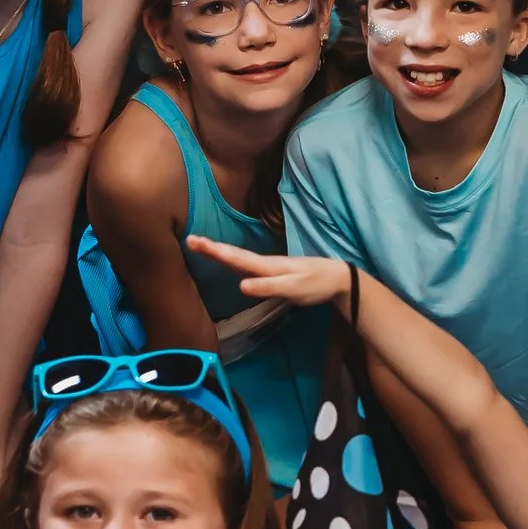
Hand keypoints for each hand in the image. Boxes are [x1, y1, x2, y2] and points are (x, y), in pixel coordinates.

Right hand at [187, 238, 348, 318]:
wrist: (338, 279)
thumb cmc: (316, 284)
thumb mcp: (293, 289)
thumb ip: (268, 287)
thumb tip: (240, 285)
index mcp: (267, 266)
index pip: (236, 258)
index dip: (215, 251)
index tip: (194, 241)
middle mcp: (265, 264)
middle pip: (234, 255)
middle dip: (212, 248)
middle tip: (190, 240)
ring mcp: (270, 267)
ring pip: (239, 258)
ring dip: (220, 252)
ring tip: (202, 247)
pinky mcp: (274, 273)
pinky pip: (247, 265)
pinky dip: (233, 261)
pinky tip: (229, 262)